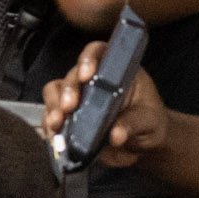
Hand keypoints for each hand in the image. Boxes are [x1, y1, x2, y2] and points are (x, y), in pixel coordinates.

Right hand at [42, 41, 170, 167]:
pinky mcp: (69, 117)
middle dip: (68, 90)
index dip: (89, 59)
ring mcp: (78, 97)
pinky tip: (53, 136)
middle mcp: (93, 79)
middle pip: (73, 75)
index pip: (98, 52)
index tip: (87, 75)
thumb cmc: (149, 122)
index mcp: (116, 69)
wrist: (143, 145)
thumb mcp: (149, 121)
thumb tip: (116, 135)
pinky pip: (52, 116)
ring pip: (56, 92)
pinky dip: (49, 126)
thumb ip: (134, 124)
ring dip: (53, 107)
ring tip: (56, 124)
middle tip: (69, 108)